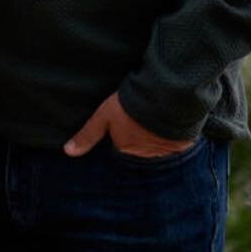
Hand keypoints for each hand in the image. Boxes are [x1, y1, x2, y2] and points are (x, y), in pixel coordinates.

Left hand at [64, 92, 196, 158]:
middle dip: (141, 136)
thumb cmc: (131, 105)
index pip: (122, 146)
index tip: (127, 122)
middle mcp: (145, 155)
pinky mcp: (182, 144)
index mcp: (126, 149)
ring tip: (157, 119)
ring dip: (158, 136)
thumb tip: (68, 152)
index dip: (124, 133)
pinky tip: (172, 123)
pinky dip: (175, 136)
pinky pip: (177, 144)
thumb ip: (87, 135)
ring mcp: (165, 150)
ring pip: (158, 146)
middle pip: (140, 147)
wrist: (165, 96)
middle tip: (142, 120)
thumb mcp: (103, 116)